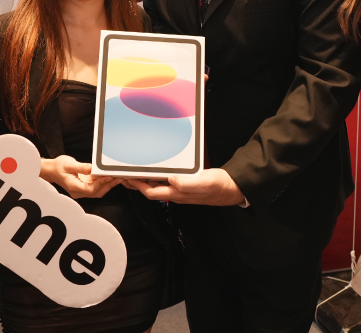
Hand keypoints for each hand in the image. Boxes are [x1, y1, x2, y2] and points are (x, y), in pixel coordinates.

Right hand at [40, 156, 119, 198]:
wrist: (51, 170)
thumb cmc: (58, 166)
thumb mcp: (69, 164)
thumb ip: (82, 168)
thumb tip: (94, 169)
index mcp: (73, 186)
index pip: (90, 189)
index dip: (101, 183)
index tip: (109, 176)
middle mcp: (78, 192)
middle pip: (96, 192)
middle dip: (108, 185)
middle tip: (118, 177)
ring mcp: (80, 191)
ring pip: (97, 192)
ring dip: (107, 185)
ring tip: (117, 177)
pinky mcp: (83, 187)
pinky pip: (95, 188)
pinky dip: (102, 183)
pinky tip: (109, 177)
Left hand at [127, 168, 245, 205]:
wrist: (233, 188)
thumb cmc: (219, 186)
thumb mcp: (202, 182)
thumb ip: (186, 183)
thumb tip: (171, 179)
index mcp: (178, 194)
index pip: (151, 192)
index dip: (138, 186)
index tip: (128, 178)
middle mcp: (177, 193)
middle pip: (152, 190)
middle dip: (139, 183)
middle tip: (129, 172)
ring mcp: (182, 190)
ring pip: (160, 185)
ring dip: (149, 178)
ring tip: (140, 168)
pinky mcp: (188, 184)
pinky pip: (169, 180)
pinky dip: (161, 174)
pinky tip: (162, 167)